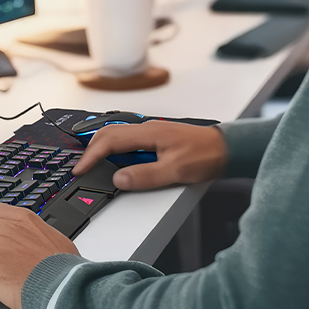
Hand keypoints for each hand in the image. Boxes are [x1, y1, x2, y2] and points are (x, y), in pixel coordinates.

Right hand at [74, 120, 228, 190]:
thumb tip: (119, 179)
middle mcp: (148, 129)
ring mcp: (152, 133)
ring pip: (118, 136)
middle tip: (81, 167)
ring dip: (103, 148)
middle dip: (91, 149)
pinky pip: (129, 141)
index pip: (110, 141)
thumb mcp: (176, 170)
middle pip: (109, 133)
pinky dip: (116, 150)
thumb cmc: (206, 155)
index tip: (81, 169)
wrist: (228, 149)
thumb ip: (146, 175)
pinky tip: (118, 161)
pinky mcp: (158, 139)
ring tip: (94, 164)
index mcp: (148, 133)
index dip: (92, 156)